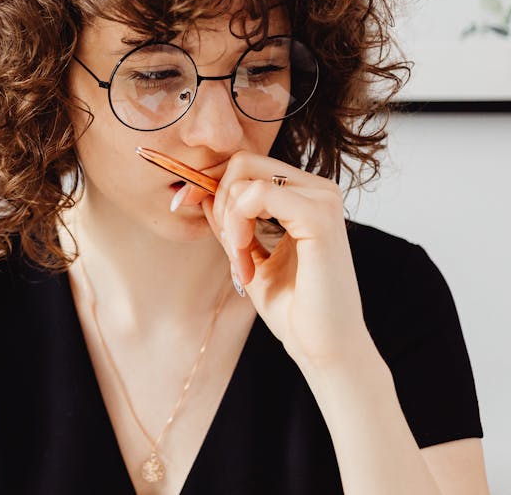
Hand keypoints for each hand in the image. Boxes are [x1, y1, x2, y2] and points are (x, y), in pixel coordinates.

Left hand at [185, 152, 372, 371]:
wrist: (324, 350)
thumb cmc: (294, 309)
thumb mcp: (248, 256)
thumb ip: (229, 223)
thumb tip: (200, 192)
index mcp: (306, 195)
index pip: (247, 165)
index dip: (210, 183)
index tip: (186, 206)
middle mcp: (319, 190)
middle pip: (243, 161)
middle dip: (217, 200)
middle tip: (228, 246)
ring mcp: (323, 200)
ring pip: (245, 177)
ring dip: (229, 221)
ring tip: (242, 262)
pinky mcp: (319, 217)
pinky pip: (257, 196)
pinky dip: (239, 226)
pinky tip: (246, 260)